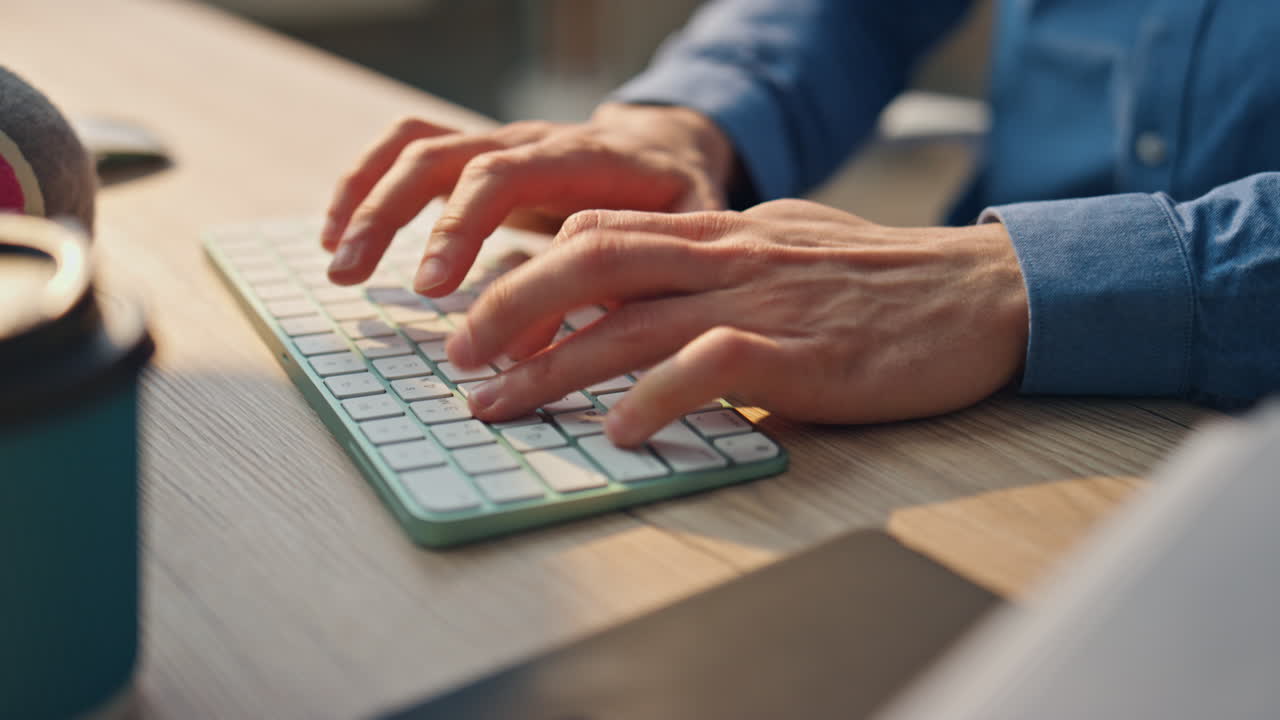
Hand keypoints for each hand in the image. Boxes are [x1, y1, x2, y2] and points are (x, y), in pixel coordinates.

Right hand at [321, 103, 734, 293]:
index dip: (459, 226)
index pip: (504, 175)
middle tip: (355, 276)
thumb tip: (539, 349)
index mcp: (584, 158)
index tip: (431, 287)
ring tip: (338, 261)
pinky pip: (411, 148)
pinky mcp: (478, 154)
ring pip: (417, 146)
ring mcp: (500, 142)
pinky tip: (338, 233)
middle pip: (445, 155)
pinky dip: (367, 183)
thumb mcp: (676, 245)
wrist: (668, 149)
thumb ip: (623, 289)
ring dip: (366, 198)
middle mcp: (532, 141)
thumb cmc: (677, 204)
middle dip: (391, 215)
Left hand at [446, 200, 1029, 445]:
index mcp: (722, 231)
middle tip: (460, 359)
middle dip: (511, 309)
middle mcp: (727, 257)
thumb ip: (719, 261)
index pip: (601, 233)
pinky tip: (621, 433)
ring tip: (501, 403)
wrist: (983, 294)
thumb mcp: (788, 248)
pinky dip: (656, 399)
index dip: (531, 273)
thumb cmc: (884, 281)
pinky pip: (710, 367)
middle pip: (591, 264)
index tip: (487, 320)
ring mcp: (762, 302)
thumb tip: (652, 294)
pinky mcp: (802, 357)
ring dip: (554, 366)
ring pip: (631, 319)